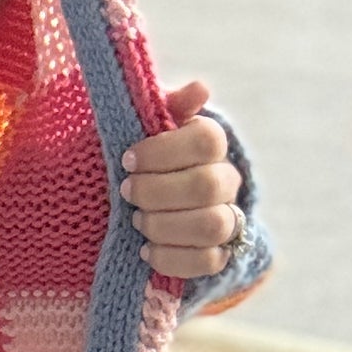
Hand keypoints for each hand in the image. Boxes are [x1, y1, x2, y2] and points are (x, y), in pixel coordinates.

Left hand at [120, 78, 244, 277]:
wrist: (130, 201)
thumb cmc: (131, 157)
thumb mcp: (136, 126)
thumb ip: (163, 107)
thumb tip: (200, 89)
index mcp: (208, 142)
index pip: (207, 141)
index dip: (164, 151)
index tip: (127, 160)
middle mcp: (224, 178)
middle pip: (208, 186)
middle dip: (158, 191)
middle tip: (126, 192)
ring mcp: (225, 217)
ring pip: (212, 226)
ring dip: (165, 225)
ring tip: (136, 221)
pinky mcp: (217, 253)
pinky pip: (208, 262)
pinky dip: (172, 258)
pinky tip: (146, 250)